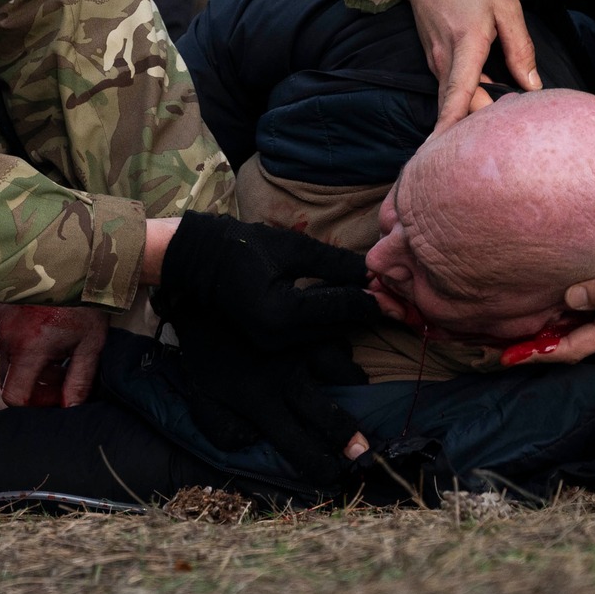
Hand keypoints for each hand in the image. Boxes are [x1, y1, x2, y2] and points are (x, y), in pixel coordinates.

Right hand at [0, 303, 108, 406]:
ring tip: (59, 350)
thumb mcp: (90, 344)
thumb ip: (79, 381)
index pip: (13, 396)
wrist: (77, 257)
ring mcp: (1, 320)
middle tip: (64, 372)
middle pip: (10, 379)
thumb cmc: (86, 302)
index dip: (35, 403)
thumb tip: (71, 408)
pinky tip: (47, 332)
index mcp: (29, 348)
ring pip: (9, 359)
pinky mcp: (1, 308)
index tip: (58, 394)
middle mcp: (7, 335)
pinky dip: (24, 344)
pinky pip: (7, 338)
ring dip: (30, 364)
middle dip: (36, 384)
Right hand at [152, 212, 380, 349]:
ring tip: (370, 308)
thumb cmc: (240, 245)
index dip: (373, 300)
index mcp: (282, 312)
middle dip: (364, 315)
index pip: (341, 307)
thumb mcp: (290, 247)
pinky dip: (327, 330)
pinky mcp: (267, 347)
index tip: (399, 297)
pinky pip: (308, 342)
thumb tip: (372, 273)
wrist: (195, 260)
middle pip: (338, 330)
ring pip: (326, 341)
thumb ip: (333, 263)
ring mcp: (270, 348)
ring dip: (348, 325)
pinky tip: (340, 318)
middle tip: (395, 304)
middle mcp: (277, 338)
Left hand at [168, 317, 370, 483]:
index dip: (321, 468)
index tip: (332, 476)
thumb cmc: (205, 356)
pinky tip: (334, 358)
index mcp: (262, 403)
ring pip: (348, 376)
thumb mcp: (202, 400)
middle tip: (362, 450)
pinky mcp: (311, 324)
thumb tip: (254, 444)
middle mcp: (289, 380)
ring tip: (349, 395)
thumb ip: (223, 431)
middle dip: (352, 440)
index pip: (300, 448)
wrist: (204, 299)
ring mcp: (304, 349)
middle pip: (333, 419)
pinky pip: (342, 342)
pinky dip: (342, 353)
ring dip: (352, 389)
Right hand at [380, 0, 539, 129]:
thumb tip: (532, 85)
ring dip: (476, 113)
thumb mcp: (505, 5)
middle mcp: (445, 59)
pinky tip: (492, 100)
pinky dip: (470, 99)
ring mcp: (436, 61)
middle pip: (461, 105)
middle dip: (481, 126)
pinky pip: (453, 88)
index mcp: (466, 44)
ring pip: (457, 98)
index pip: (459, 94)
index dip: (454, 125)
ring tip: (504, 124)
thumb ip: (520, 47)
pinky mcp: (436, 60)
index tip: (446, 154)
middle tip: (511, 139)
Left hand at [511, 230, 594, 364]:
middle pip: (574, 338)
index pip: (574, 347)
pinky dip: (569, 305)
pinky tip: (557, 292)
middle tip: (504, 340)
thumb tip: (568, 299)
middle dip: (541, 343)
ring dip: (553, 324)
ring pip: (582, 322)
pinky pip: (591, 304)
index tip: (508, 357)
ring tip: (522, 319)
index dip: (541, 354)